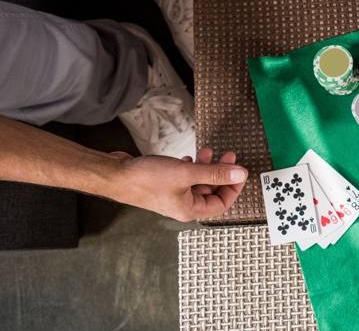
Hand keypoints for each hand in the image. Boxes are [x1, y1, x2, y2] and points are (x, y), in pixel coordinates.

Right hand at [107, 148, 247, 221]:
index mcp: (190, 209)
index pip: (222, 204)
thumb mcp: (186, 173)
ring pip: (198, 182)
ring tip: (209, 152)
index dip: (234, 187)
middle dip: (221, 172)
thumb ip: (214, 173)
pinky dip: (191, 166)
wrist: (114, 175)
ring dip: (206, 167)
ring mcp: (173, 195)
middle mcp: (183, 205)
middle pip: (212, 191)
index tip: (240, 171)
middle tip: (229, 156)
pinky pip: (185, 177)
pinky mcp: (164, 184)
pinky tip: (188, 157)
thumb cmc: (144, 179)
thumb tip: (239, 174)